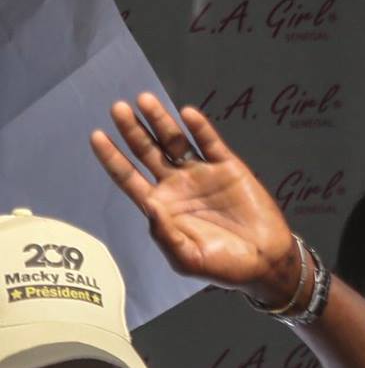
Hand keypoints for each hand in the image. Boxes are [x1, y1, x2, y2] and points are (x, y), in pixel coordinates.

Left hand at [91, 94, 300, 303]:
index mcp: (161, 206)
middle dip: (132, 130)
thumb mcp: (188, 259)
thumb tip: (150, 205)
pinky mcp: (228, 168)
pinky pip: (210, 143)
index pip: (129, 177)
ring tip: (145, 100)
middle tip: (118, 108)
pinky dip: (200, 128)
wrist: (265, 261)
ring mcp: (202, 174)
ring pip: (175, 142)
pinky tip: (188, 114)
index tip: (97, 136)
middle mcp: (177, 185)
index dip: (112, 157)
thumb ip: (165, 235)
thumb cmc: (224, 266)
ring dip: (160, 121)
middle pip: (147, 152)